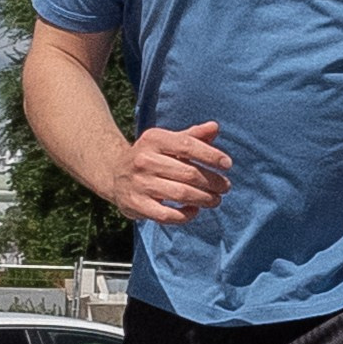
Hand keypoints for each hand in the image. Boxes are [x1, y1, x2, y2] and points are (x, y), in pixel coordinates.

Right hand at [111, 122, 229, 227]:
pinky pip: (167, 215)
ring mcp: (139, 183)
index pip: (187, 145)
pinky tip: (194, 210)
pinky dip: (186, 215)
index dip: (211, 155)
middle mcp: (144, 160)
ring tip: (216, 200)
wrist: (114, 174)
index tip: (227, 164)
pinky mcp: (136, 205)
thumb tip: (214, 127)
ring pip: (181, 194)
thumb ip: (192, 136)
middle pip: (188, 173)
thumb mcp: (167, 141)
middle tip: (226, 187)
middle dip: (212, 182)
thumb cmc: (151, 156)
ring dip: (204, 199)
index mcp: (153, 139)